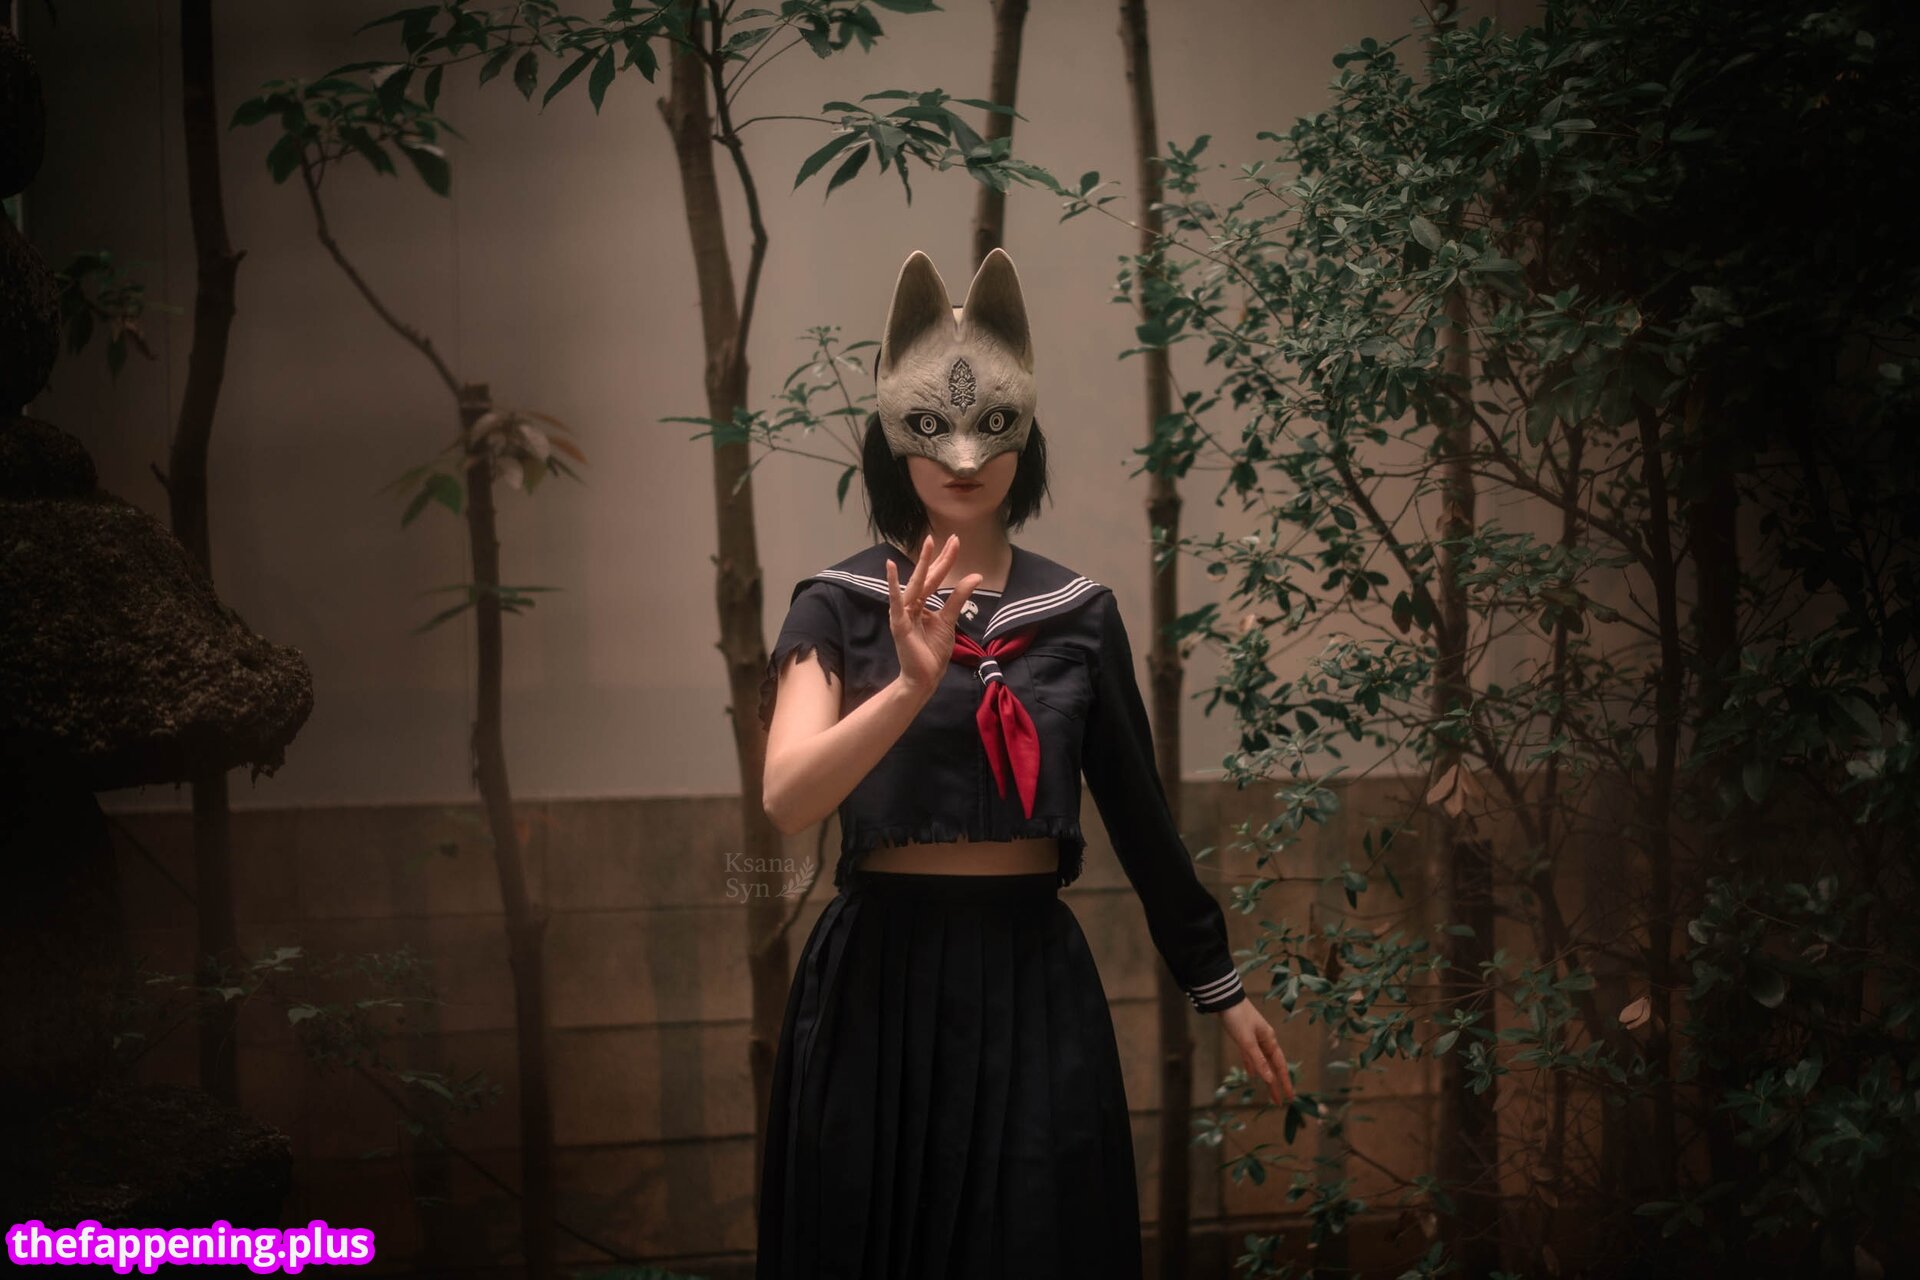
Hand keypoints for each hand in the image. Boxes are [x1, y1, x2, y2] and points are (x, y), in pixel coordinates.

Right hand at [886, 533, 981, 698]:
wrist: (925, 677)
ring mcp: (904, 613)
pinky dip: (893, 585)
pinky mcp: (899, 624)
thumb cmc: (933, 651)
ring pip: (915, 585)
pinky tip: (891, 568)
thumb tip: (975, 575)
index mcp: (923, 604)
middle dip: (937, 556)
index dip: (945, 560)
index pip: (935, 577)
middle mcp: (911, 605)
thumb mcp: (950, 620)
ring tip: (928, 544)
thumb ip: (958, 598)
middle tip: (948, 537)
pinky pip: (897, 602)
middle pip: (926, 576)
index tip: (955, 541)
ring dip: (922, 564)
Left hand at [1221, 998, 1296, 1107]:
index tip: (1289, 1098)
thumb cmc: (1237, 1018)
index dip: (1284, 1082)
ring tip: (1269, 1092)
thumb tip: (1269, 1079)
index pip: (1279, 1066)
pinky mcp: (1244, 1038)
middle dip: (1276, 1084)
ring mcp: (1255, 1039)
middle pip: (1272, 1066)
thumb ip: (1258, 1060)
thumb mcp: (1247, 1041)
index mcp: (1269, 1041)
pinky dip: (1253, 1066)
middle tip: (1279, 1102)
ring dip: (1266, 1077)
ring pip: (1263, 1063)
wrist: (1224, 999)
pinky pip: (1251, 1056)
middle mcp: (1265, 1041)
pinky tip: (1252, 1075)